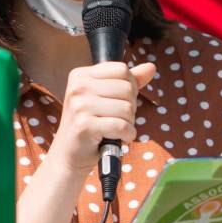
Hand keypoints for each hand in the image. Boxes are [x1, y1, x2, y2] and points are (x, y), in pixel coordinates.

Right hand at [48, 61, 155, 175]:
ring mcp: (79, 106)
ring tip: (115, 129)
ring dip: (129, 123)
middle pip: (127, 88)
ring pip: (127, 108)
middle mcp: (78, 87)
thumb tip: (151, 67)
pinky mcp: (84, 125)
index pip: (122, 69)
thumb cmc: (90, 125)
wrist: (69, 155)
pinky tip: (118, 138)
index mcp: (81, 75)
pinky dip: (127, 135)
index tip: (120, 102)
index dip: (130, 87)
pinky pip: (122, 126)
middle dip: (130, 107)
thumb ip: (128, 82)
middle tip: (117, 119)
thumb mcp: (106, 98)